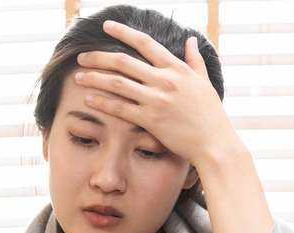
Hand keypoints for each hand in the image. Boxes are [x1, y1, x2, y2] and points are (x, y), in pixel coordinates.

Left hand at [74, 20, 241, 166]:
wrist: (215, 144)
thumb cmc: (211, 116)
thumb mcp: (205, 83)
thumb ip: (195, 61)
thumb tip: (191, 40)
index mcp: (177, 68)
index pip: (145, 43)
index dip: (123, 33)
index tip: (106, 27)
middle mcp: (165, 80)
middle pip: (123, 61)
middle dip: (98, 57)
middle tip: (82, 56)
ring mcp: (157, 100)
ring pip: (117, 83)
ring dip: (94, 78)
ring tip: (78, 76)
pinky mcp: (150, 120)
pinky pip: (120, 108)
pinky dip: (102, 102)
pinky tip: (88, 99)